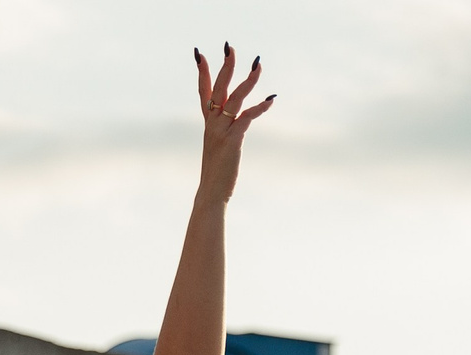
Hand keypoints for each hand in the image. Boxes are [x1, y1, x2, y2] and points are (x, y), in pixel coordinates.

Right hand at [193, 45, 273, 200]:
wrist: (211, 192)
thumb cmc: (217, 173)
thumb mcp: (217, 148)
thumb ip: (224, 134)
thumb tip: (233, 128)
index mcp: (208, 123)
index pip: (203, 91)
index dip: (201, 72)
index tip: (199, 53)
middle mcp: (212, 123)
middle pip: (218, 87)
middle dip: (225, 66)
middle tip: (230, 47)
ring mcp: (221, 130)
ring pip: (235, 98)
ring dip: (248, 80)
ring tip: (258, 65)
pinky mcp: (232, 140)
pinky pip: (247, 118)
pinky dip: (260, 108)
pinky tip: (270, 99)